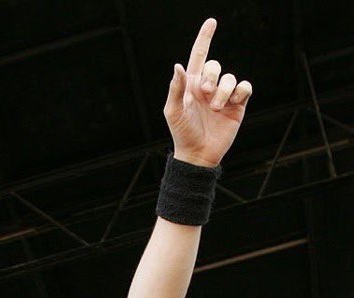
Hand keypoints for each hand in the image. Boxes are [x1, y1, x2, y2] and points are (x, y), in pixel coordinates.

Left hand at [163, 18, 251, 167]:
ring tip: (215, 109)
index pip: (199, 55)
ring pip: (230, 78)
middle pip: (215, 65)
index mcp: (192, 84)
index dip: (205, 38)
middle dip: (212, 77)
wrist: (198, 154)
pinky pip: (245, 87)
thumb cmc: (182, 133)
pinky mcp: (237, 105)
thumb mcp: (173, 111)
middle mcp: (209, 87)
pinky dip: (240, 92)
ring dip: (223, 92)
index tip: (211, 22)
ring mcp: (224, 96)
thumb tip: (178, 65)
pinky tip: (233, 104)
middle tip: (206, 94)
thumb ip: (176, 88)